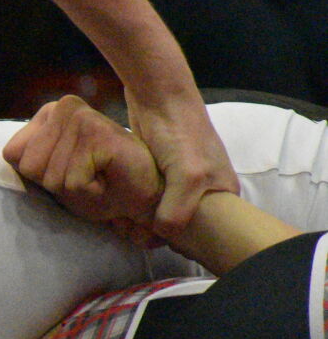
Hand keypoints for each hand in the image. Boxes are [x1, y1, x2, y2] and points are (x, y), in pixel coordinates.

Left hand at [3, 96, 162, 243]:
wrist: (148, 195)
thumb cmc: (102, 186)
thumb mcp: (54, 173)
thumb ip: (31, 160)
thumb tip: (8, 154)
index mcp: (50, 112)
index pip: (12, 155)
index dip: (39, 176)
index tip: (70, 172)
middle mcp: (64, 107)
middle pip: (29, 167)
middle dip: (55, 186)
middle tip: (88, 178)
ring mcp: (81, 118)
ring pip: (49, 178)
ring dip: (73, 191)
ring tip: (98, 179)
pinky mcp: (97, 134)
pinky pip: (70, 183)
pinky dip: (87, 194)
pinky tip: (107, 179)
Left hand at [123, 86, 238, 236]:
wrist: (159, 96)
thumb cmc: (182, 134)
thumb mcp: (189, 176)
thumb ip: (179, 211)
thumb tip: (163, 234)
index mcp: (222, 194)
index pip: (205, 233)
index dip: (182, 242)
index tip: (157, 242)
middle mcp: (204, 190)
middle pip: (179, 225)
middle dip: (156, 233)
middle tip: (132, 233)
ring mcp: (179, 182)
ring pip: (158, 213)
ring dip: (140, 221)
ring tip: (121, 223)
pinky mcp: (156, 174)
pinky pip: (144, 199)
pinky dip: (131, 207)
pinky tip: (116, 211)